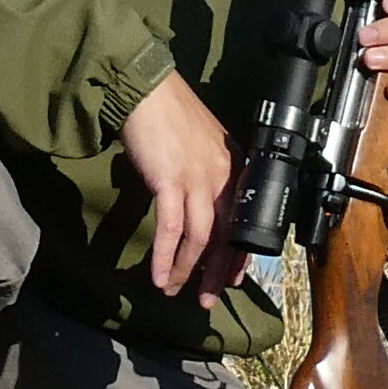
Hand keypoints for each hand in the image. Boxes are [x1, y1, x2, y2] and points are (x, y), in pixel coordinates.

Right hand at [118, 66, 242, 300]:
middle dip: (216, 274)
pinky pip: (171, 229)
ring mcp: (198, 178)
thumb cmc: (169, 113)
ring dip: (188, 270)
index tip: (231, 280)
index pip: (241, 221)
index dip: (238, 256)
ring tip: (175, 291)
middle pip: (226, 236)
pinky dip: (166, 257)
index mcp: (234, 167)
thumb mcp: (202, 144)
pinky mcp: (170, 180)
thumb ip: (208, 172)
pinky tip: (159, 276)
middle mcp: (222, 175)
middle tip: (207, 299)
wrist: (146, 89)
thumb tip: (200, 202)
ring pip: (201, 239)